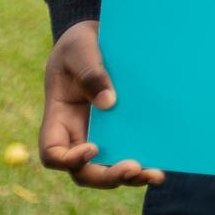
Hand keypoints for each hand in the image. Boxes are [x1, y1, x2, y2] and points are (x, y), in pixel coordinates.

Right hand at [38, 19, 164, 188]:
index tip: (93, 148)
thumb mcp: (80, 49)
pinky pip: (127, 153)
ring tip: (153, 175)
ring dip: (129, 177)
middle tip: (132, 168)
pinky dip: (142, 164)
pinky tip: (160, 167)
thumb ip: (91, 73)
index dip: (69, 160)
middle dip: (106, 176)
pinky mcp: (120, 131)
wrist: (97, 37)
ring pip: (107, 169)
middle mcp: (76, 134)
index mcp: (58, 118)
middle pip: (83, 171)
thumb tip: (108, 103)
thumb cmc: (80, 43)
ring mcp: (99, 135)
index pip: (53, 153)